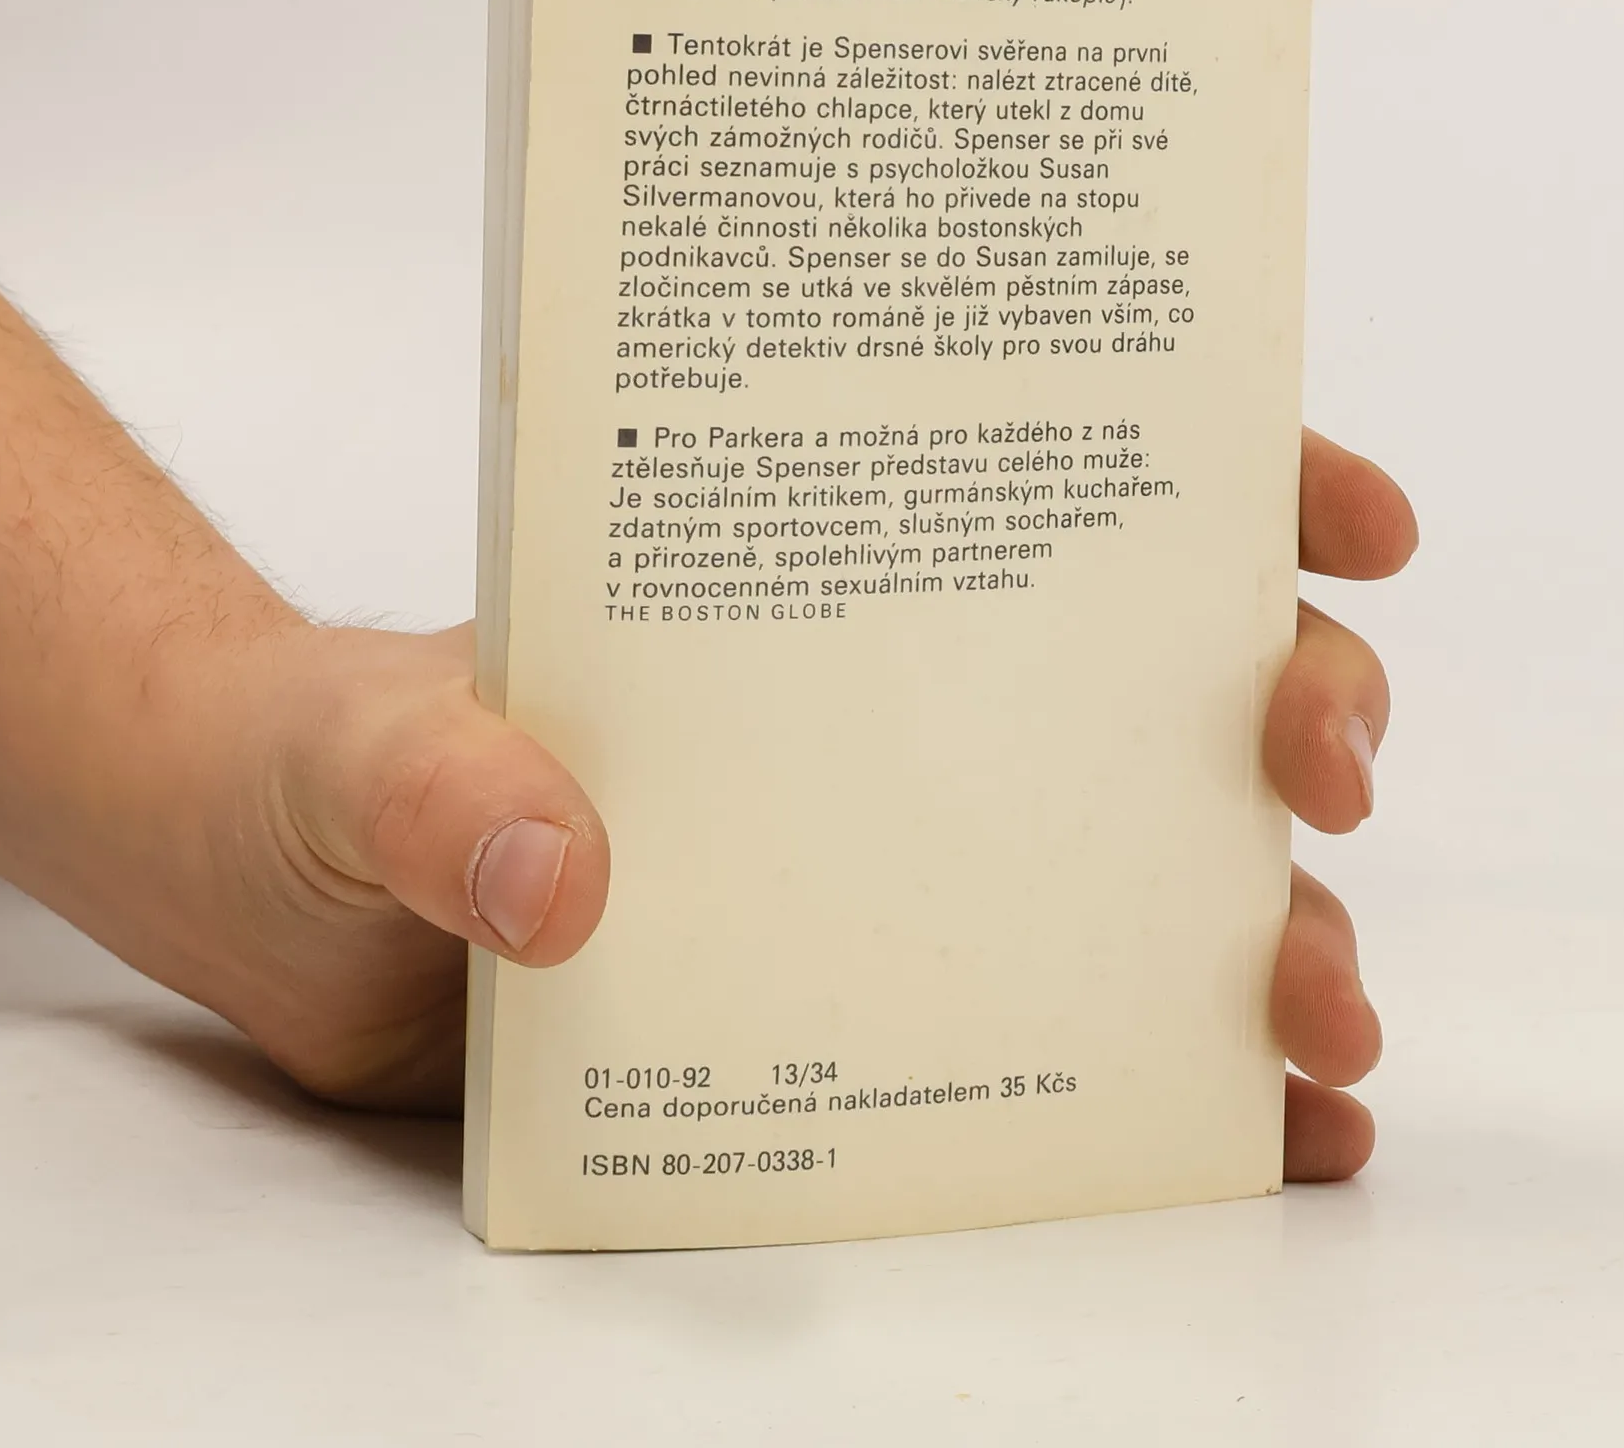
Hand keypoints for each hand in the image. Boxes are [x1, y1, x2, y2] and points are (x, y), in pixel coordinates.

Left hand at [205, 431, 1413, 1152]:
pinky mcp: (871, 1002)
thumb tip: (565, 882)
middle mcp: (893, 712)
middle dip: (1295, 707)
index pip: (1049, 496)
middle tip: (1327, 773)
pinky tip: (1279, 1137)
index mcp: (813, 588)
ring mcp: (901, 859)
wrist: (279, 901)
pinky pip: (1071, 1044)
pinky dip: (1193, 1093)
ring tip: (1329, 1023)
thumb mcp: (370, 753)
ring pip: (1154, 875)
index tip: (1344, 515)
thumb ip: (442, 792)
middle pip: (1159, 685)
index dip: (1231, 486)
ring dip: (1283, 930)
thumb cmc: (333, 765)